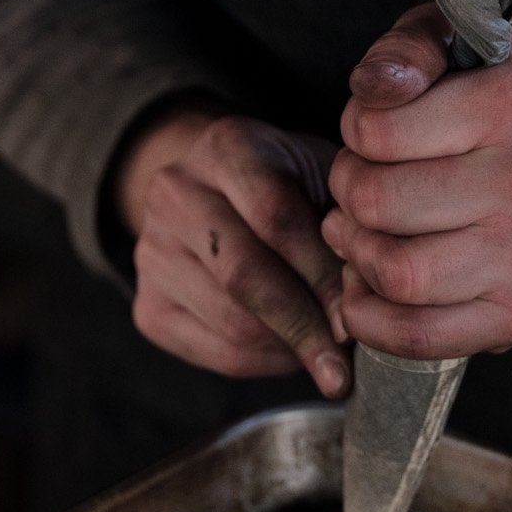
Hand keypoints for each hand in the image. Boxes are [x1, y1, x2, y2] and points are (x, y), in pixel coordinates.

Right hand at [116, 109, 349, 396]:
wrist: (211, 193)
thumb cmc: (288, 185)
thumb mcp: (320, 174)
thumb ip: (344, 221)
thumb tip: (365, 302)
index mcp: (225, 147)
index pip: (276, 218)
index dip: (321, 273)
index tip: (360, 316)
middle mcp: (174, 194)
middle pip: (243, 276)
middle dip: (303, 324)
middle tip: (343, 364)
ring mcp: (151, 253)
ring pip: (229, 322)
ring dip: (287, 348)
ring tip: (326, 353)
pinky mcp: (147, 307)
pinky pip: (213, 352)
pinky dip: (262, 363)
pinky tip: (289, 353)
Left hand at [323, 3, 511, 359]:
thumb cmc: (495, 115)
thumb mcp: (457, 50)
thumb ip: (404, 50)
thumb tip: (374, 88)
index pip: (374, 130)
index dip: (354, 135)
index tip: (373, 139)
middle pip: (375, 204)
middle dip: (349, 198)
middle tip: (362, 193)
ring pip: (393, 274)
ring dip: (357, 258)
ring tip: (366, 236)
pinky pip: (416, 336)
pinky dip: (371, 317)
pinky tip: (372, 287)